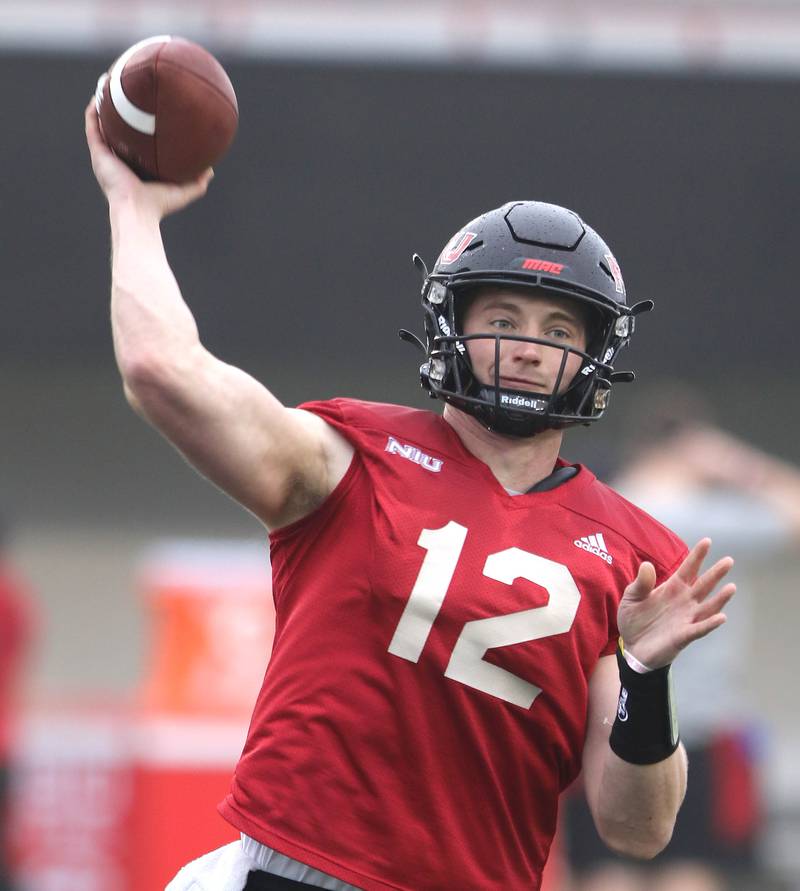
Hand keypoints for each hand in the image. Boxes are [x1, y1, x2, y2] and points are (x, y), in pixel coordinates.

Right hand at [84, 99, 212, 218]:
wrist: (138, 211)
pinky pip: (93, 128)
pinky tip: (99, 94)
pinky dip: (94, 112)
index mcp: (133, 168)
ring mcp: (105, 157)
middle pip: (115, 131)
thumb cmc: (158, 206)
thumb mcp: (182, 191)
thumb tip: (211, 169)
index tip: (144, 111)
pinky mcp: (98, 155)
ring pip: (100, 125)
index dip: (136, 129)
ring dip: (102, 105)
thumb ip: (197, 182)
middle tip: (125, 92)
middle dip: (118, 113)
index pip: (133, 145)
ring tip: (107, 84)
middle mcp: (117, 161)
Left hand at [617, 538, 734, 668]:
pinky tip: (721, 617)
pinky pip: (699, 629)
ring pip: (707, 606)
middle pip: (703, 585)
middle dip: (715, 573)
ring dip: (720, 598)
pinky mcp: (684, 636)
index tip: (707, 541)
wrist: (632, 647)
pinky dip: (710, 623)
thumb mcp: (631, 597)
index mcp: (672, 588)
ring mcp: (686, 618)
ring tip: (731, 587)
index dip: (697, 556)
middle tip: (728, 560)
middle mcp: (684, 601)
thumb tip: (647, 565)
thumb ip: (640, 583)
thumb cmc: (634, 619)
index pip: (687, 569)